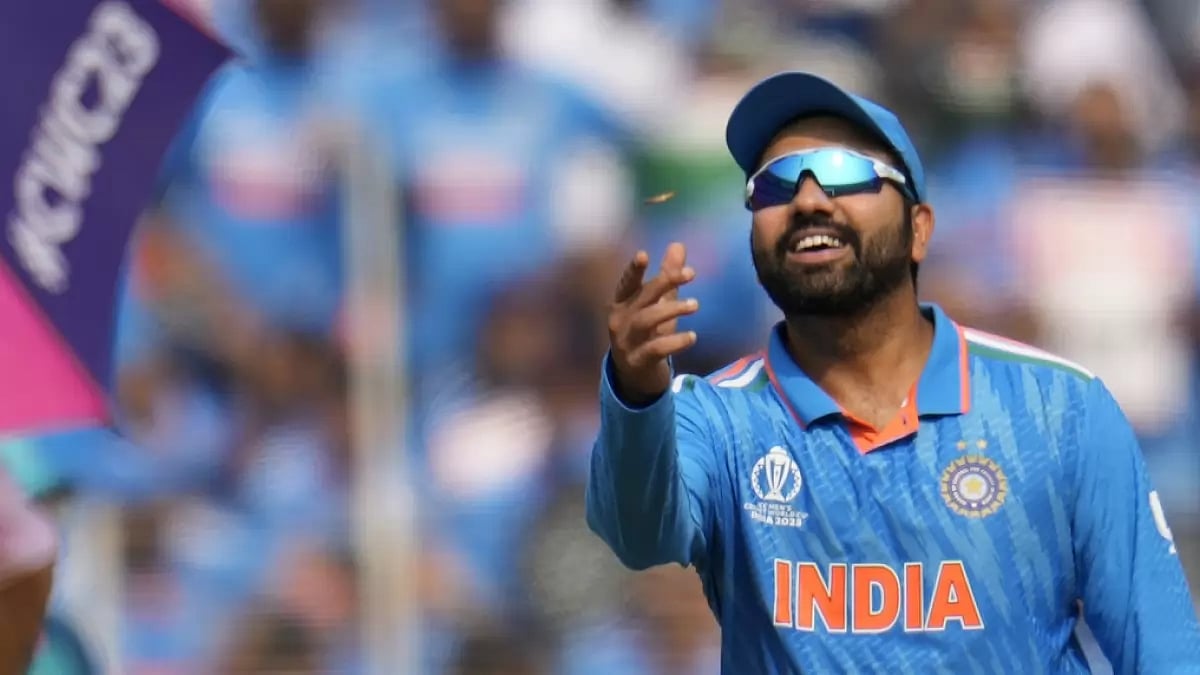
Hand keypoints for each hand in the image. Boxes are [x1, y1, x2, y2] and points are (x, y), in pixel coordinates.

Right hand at [607, 243, 698, 405]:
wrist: (636, 378)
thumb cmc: (647, 335)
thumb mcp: (657, 305)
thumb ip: (667, 277)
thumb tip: (678, 245)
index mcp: (621, 304)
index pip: (627, 284)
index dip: (633, 270)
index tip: (644, 255)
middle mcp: (619, 321)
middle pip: (641, 297)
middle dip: (664, 283)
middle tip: (691, 274)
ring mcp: (626, 342)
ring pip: (646, 321)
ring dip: (671, 310)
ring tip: (695, 305)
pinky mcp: (638, 362)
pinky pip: (655, 348)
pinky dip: (675, 342)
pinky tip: (692, 336)